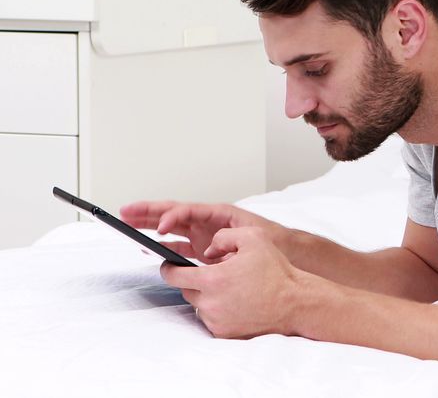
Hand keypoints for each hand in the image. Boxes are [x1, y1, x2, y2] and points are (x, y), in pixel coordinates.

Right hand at [120, 200, 288, 264]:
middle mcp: (208, 221)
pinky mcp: (205, 249)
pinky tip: (149, 247)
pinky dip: (164, 245)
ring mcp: (204, 234)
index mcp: (218, 214)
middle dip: (148, 212)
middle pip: (173, 213)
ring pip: (171, 227)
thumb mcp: (252, 236)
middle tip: (124, 212)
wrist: (287, 253)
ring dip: (150, 226)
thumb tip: (210, 249)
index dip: (171, 217)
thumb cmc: (272, 242)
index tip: (160, 228)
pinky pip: (179, 245)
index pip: (188, 210)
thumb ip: (230, 239)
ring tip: (127, 224)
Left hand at [160, 227, 315, 338]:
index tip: (170, 264)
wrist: (295, 303)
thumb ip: (224, 236)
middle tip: (214, 275)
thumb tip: (208, 249)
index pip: (172, 275)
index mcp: (211, 279)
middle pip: (185, 290)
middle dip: (194, 281)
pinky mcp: (223, 333)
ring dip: (207, 297)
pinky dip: (219, 311)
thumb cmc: (276, 271)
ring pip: (199, 306)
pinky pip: (211, 320)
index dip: (168, 267)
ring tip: (230, 289)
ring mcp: (215, 321)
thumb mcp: (254, 238)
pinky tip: (237, 303)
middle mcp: (209, 303)